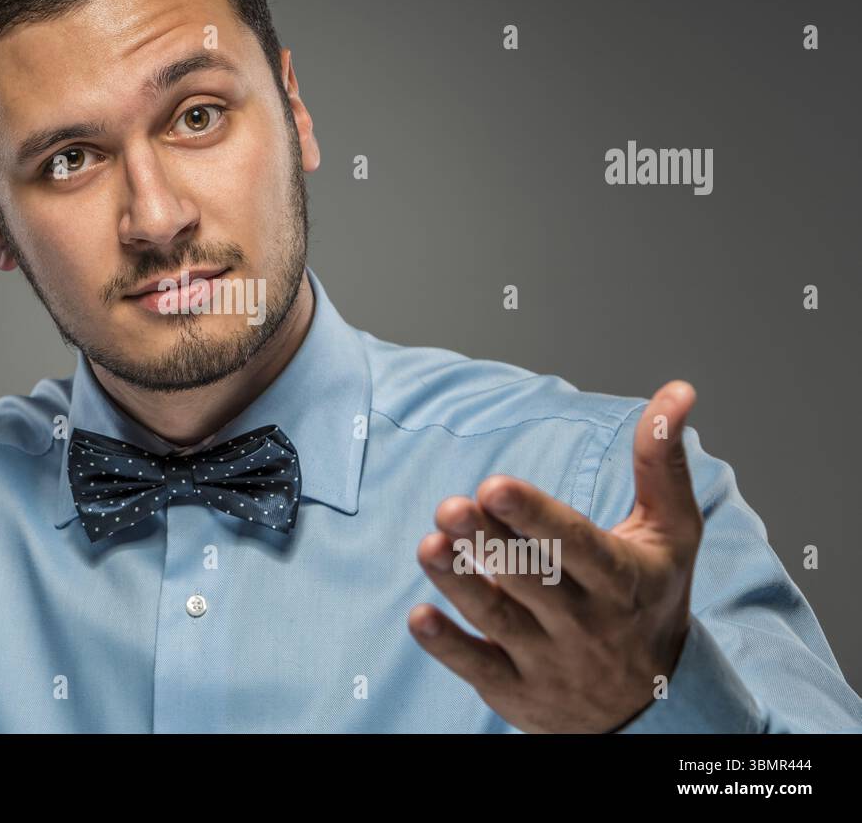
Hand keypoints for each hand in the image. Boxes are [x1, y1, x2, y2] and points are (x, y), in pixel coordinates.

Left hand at [407, 380, 701, 731]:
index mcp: (622, 578)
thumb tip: (677, 391)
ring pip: (500, 621)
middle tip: (448, 507)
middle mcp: (586, 622)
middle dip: (488, 544)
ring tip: (428, 546)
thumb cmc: (653, 597)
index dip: (535, 517)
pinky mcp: (518, 691)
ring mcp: (551, 660)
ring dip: (461, 584)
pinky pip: (479, 669)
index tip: (494, 485)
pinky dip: (448, 647)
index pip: (576, 545)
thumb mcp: (672, 533)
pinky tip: (419, 617)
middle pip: (532, 579)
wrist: (654, 705)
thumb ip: (662, 463)